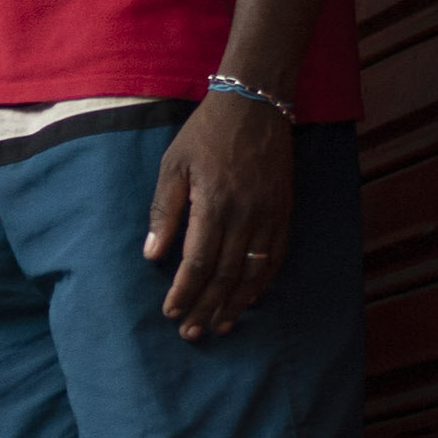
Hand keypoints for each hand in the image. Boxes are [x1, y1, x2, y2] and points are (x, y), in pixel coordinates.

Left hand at [146, 93, 298, 338]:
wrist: (256, 105)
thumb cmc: (206, 134)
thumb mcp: (173, 165)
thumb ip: (164, 211)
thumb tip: (152, 254)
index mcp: (215, 204)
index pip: (198, 262)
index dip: (185, 291)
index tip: (170, 312)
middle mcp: (246, 215)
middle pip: (226, 275)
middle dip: (206, 307)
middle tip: (191, 332)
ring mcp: (270, 215)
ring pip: (253, 272)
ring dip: (235, 304)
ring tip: (218, 327)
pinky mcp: (285, 211)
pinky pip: (276, 257)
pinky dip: (262, 283)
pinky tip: (249, 300)